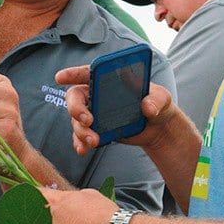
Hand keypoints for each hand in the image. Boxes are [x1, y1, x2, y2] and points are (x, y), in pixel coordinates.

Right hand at [55, 65, 176, 154]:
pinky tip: (83, 150)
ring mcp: (94, 112)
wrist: (157, 128)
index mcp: (108, 79)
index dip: (72, 73)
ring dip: (80, 131)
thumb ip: (155, 100)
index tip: (60, 77)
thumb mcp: (162, 98)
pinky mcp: (96, 129)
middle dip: (75, 108)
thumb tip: (147, 107)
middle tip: (87, 120)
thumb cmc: (158, 104)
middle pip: (75, 97)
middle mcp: (96, 94)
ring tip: (94, 141)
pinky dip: (80, 143)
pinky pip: (81, 135)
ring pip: (76, 120)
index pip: (87, 72)